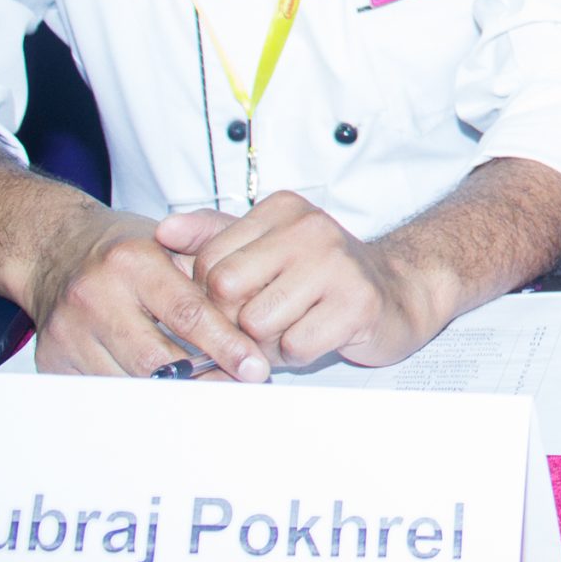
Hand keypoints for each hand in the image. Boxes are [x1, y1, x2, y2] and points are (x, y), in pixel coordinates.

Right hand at [23, 207, 269, 379]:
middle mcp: (96, 295)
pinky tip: (161, 390)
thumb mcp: (173, 241)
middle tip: (237, 388)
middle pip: (157, 360)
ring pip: (131, 383)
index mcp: (133, 261)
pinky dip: (137, 394)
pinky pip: (104, 391)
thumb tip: (255, 318)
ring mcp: (70, 331)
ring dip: (172, 392)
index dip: (225, 346)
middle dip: (204, 380)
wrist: (56, 249)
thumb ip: (214, 271)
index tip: (254, 368)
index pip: (188, 313)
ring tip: (206, 390)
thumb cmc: (125, 249)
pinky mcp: (53, 360)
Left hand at [158, 192, 438, 370]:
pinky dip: (298, 352)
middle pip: (226, 290)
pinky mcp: (358, 303)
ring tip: (294, 324)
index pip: (208, 261)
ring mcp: (337, 264)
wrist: (397, 292)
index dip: (213, 295)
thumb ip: (212, 236)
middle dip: (236, 318)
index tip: (240, 299)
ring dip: (268, 339)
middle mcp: (310, 228)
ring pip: (257, 322)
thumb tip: (163, 233)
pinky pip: (294, 346)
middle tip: (264, 318)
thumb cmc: (322, 275)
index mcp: (282, 209)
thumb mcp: (266, 246)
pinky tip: (317, 334)